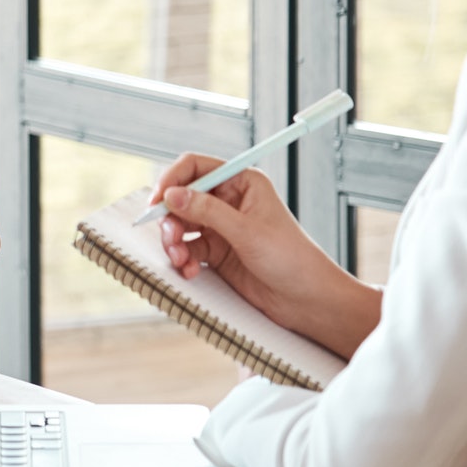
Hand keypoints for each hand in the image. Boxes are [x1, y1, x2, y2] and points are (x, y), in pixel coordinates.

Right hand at [150, 154, 378, 358]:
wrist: (307, 300)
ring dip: (174, 241)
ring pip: (180, 224)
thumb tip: (172, 195)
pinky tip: (191, 271)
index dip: (173, 180)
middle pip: (182, 197)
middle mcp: (229, 201)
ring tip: (181, 259)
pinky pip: (187, 248)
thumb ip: (207, 211)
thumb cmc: (291, 258)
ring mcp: (221, 226)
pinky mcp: (216, 251)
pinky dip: (183, 259)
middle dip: (170, 218)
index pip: (195, 167)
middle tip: (171, 238)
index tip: (158, 199)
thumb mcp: (247, 232)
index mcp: (242, 182)